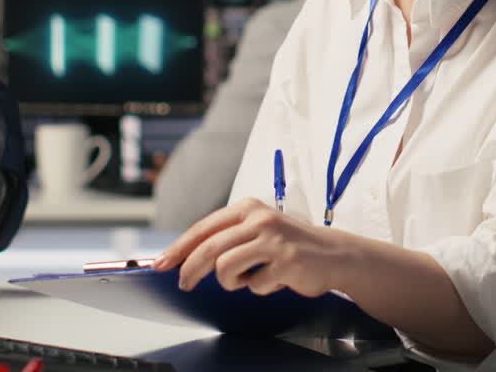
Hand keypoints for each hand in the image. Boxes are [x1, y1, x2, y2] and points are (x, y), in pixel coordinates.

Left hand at [152, 197, 346, 297]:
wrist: (334, 253)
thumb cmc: (288, 245)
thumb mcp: (257, 230)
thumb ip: (228, 238)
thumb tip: (187, 258)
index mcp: (247, 208)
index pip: (203, 228)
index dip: (179, 248)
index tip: (162, 264)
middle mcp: (259, 219)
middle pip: (209, 248)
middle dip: (190, 270)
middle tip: (184, 285)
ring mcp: (273, 239)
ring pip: (226, 267)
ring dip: (231, 282)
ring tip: (246, 280)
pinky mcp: (286, 260)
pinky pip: (255, 284)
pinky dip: (259, 288)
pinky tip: (274, 280)